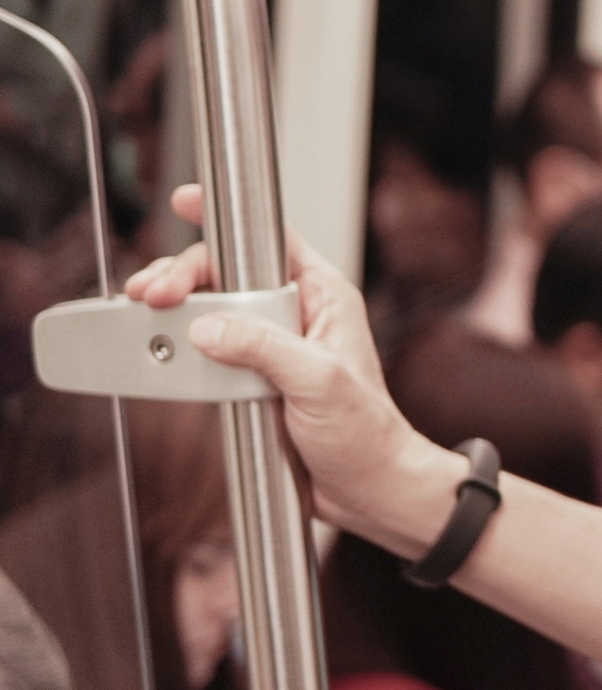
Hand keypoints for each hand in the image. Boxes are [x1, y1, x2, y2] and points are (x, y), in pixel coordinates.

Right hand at [125, 185, 434, 534]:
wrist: (369, 488)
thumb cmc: (365, 433)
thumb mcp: (317, 382)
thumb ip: (264, 349)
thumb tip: (208, 326)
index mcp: (324, 298)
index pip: (272, 240)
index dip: (228, 218)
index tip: (186, 201)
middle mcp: (298, 315)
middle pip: (229, 275)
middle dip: (185, 275)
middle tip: (150, 293)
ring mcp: (275, 347)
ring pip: (213, 313)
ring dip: (176, 310)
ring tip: (143, 312)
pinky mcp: (256, 380)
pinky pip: (211, 353)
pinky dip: (182, 348)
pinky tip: (157, 348)